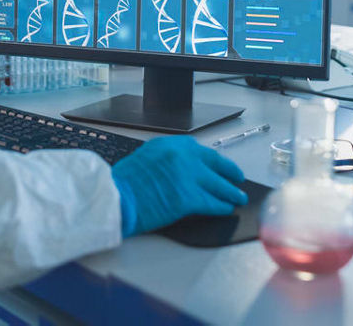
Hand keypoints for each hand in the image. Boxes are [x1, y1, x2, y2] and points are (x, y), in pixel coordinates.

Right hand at [110, 136, 248, 236]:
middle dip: (229, 172)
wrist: (114, 197)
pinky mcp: (189, 198)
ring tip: (238, 197)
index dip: (214, 160)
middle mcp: (181, 156)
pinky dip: (222, 206)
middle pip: (214, 163)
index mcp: (169, 145)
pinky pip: (212, 202)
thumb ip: (167, 161)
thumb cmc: (122, 184)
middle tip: (238, 178)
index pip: (200, 150)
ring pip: (218, 184)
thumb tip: (184, 171)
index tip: (221, 165)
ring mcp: (187, 176)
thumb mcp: (145, 158)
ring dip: (230, 192)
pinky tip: (226, 208)